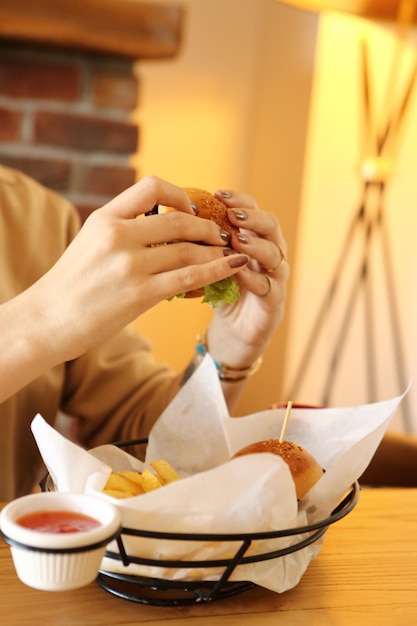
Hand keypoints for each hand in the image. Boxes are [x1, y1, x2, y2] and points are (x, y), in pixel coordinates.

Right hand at [21, 177, 248, 362]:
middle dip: (207, 226)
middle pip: (178, 219)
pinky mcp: (140, 294)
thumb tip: (159, 224)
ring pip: (188, 249)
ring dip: (215, 250)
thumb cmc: (71, 284)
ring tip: (230, 253)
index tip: (192, 210)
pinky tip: (233, 267)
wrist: (48, 320)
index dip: (180, 195)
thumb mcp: (90, 242)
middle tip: (221, 235)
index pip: (152, 187)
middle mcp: (118, 235)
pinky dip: (216, 270)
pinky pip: (189, 277)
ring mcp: (130, 264)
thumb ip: (122, 228)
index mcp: (106, 217)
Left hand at [206, 189, 288, 367]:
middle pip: (272, 226)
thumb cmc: (219, 293)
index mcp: (254, 239)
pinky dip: (254, 279)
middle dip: (253, 218)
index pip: (253, 210)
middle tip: (232, 215)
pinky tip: (237, 272)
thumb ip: (198, 243)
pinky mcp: (273, 304)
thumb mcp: (207, 264)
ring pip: (275, 255)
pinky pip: (269, 287)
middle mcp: (269, 254)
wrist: (231, 334)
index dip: (240, 200)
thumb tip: (167, 216)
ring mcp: (275, 279)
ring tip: (237, 240)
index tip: (218, 194)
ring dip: (256, 246)